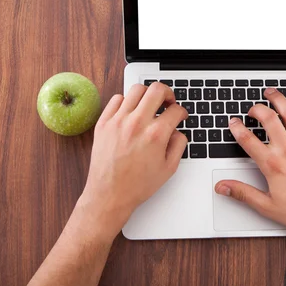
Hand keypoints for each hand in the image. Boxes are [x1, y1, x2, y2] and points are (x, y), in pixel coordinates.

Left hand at [77, 82, 187, 240]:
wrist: (109, 195)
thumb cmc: (137, 185)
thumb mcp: (169, 168)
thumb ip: (179, 145)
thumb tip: (178, 131)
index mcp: (156, 135)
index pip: (175, 110)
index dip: (182, 112)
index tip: (180, 115)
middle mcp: (137, 124)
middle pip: (157, 89)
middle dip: (167, 93)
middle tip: (167, 101)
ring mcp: (118, 121)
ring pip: (136, 89)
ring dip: (147, 95)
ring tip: (149, 104)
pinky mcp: (103, 123)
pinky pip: (116, 99)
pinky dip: (126, 102)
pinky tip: (130, 112)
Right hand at [214, 88, 285, 242]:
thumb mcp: (266, 206)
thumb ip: (242, 193)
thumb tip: (223, 187)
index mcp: (273, 165)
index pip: (248, 140)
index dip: (237, 128)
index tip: (233, 122)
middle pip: (269, 120)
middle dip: (257, 109)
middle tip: (251, 109)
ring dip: (279, 100)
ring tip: (270, 92)